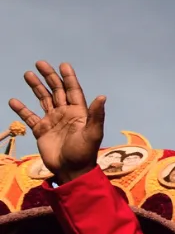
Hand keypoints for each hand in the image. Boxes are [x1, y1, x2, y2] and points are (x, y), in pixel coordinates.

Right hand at [8, 62, 104, 183]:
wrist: (71, 170)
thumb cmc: (84, 153)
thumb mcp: (93, 133)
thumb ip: (96, 115)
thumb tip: (102, 96)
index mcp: (79, 112)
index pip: (73, 90)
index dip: (69, 78)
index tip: (63, 65)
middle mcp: (65, 113)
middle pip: (56, 91)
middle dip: (49, 77)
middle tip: (40, 63)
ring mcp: (52, 121)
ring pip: (43, 99)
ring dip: (36, 87)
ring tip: (28, 74)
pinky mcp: (41, 130)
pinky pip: (29, 117)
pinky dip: (22, 109)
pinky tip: (13, 101)